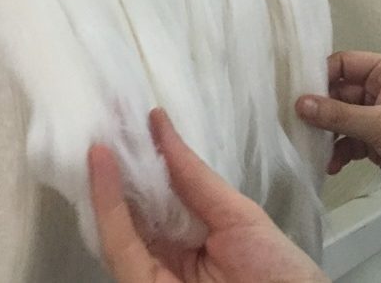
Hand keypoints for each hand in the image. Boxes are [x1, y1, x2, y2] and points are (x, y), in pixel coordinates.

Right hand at [89, 109, 327, 282]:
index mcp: (190, 238)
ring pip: (116, 221)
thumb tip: (160, 128)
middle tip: (105, 113)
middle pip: (131, 206)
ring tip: (100, 128)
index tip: (133, 117)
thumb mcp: (238, 216)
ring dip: (104, 175)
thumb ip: (194, 179)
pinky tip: (102, 164)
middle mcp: (165, 254)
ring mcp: (151, 272)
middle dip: (117, 160)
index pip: (157, 194)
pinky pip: (117, 245)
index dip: (144, 156)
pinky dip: (106, 203)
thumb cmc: (280, 273)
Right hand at [296, 51, 380, 224]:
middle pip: (335, 92)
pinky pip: (345, 141)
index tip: (293, 94)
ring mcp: (375, 116)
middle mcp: (378, 89)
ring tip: (311, 149)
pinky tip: (331, 166)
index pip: (342, 63)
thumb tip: (299, 103)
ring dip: (325, 135)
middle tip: (293, 125)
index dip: (319, 76)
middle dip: (317, 110)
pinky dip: (337, 152)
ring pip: (337, 118)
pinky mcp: (373, 141)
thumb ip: (338, 114)